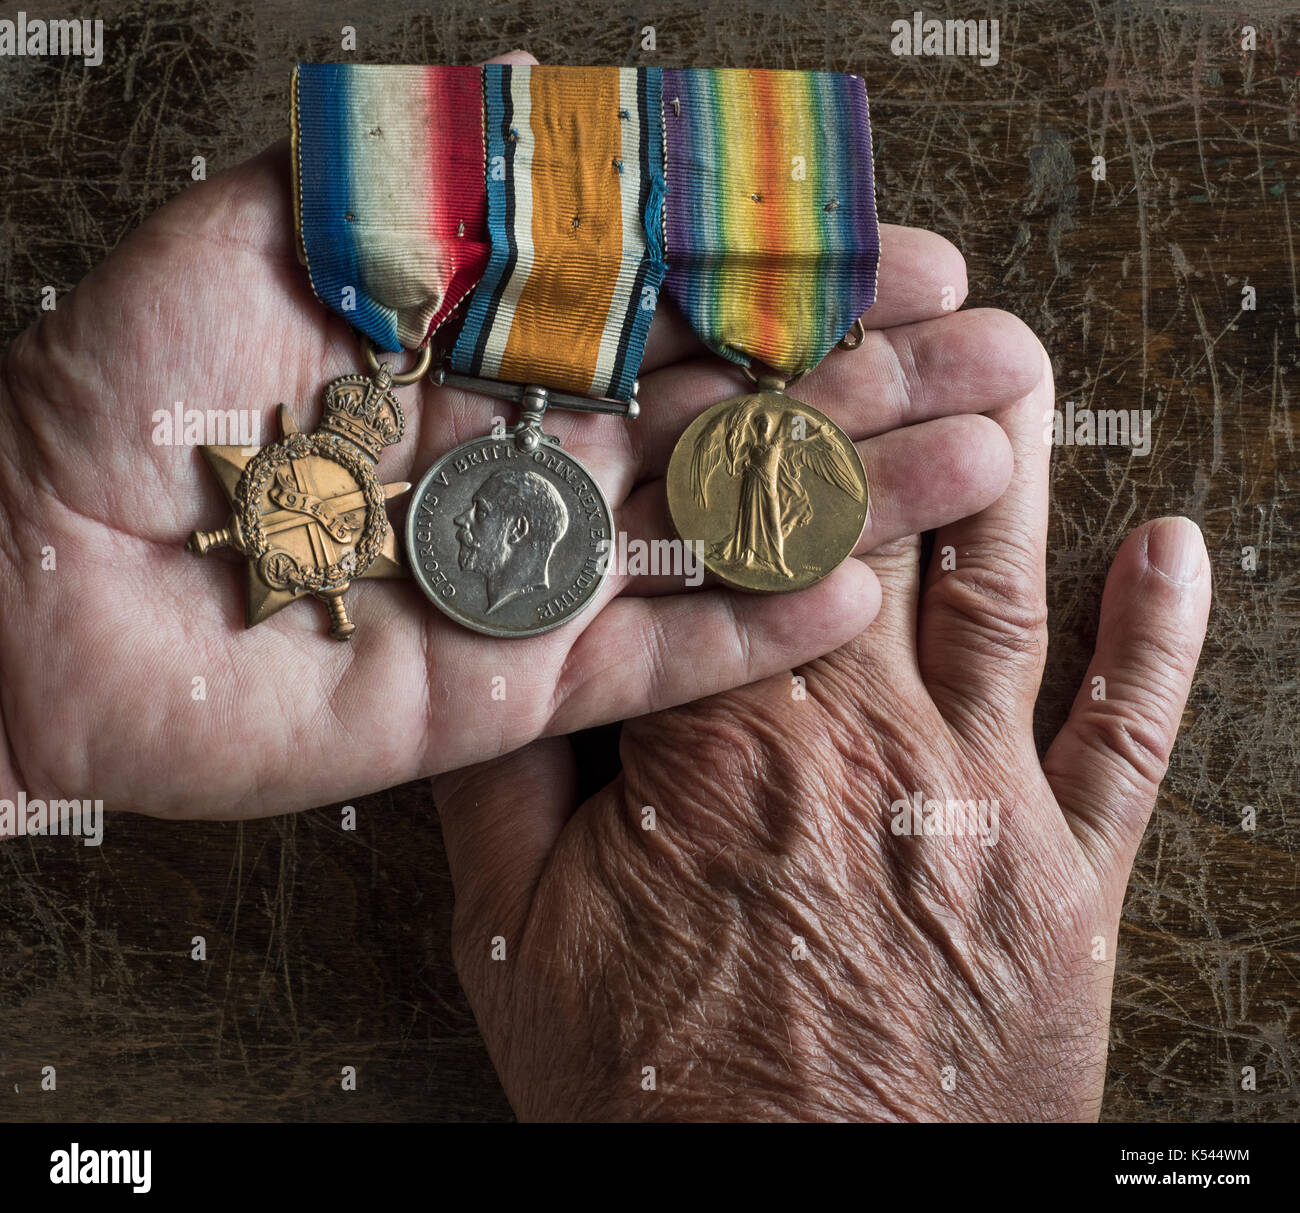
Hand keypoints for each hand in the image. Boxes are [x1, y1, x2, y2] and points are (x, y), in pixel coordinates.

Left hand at [0, 51, 1032, 821]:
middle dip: (866, 385)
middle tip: (997, 362)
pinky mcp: (507, 689)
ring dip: (846, 499)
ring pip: (713, 532)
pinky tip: (851, 591)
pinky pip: (649, 655)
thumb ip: (419, 185)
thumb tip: (563, 123)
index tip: (912, 260)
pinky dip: (748, 628)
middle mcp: (524, 456)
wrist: (33, 586)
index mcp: (481, 344)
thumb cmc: (118, 395)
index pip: (678, 304)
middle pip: (726, 415)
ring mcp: (526, 576)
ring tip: (973, 466)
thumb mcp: (262, 231)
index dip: (799, 281)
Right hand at [433, 341, 1211, 1120]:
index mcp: (725, 742)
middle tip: (919, 294)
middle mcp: (869, 742)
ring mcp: (987, 801)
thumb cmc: (658, 1092)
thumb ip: (503, 773)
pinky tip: (1174, 549)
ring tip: (1025, 365)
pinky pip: (1128, 737)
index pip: (735, 537)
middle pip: (881, 531)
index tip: (770, 335)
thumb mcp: (520, 935)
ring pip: (1007, 594)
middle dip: (891, 404)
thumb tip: (503, 648)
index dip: (749, 426)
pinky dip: (1160, 638)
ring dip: (1020, 471)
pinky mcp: (1069, 878)